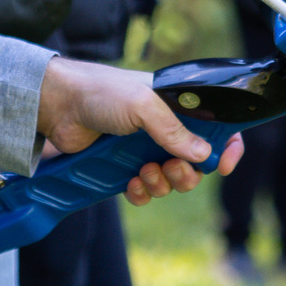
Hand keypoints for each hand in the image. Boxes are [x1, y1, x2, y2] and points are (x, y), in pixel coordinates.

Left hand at [34, 58, 244, 204]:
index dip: (227, 147)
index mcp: (176, 106)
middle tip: (171, 168)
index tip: (223, 166)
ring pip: (171, 180)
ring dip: (163, 184)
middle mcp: (164, 129)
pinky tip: (131, 183)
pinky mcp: (123, 167)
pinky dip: (142, 193)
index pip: (216, 126)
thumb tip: (204, 155)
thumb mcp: (143, 104)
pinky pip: (145, 191)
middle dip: (187, 173)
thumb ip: (173, 129)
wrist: (59, 105)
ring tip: (144, 172)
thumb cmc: (101, 92)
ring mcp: (143, 149)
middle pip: (196, 163)